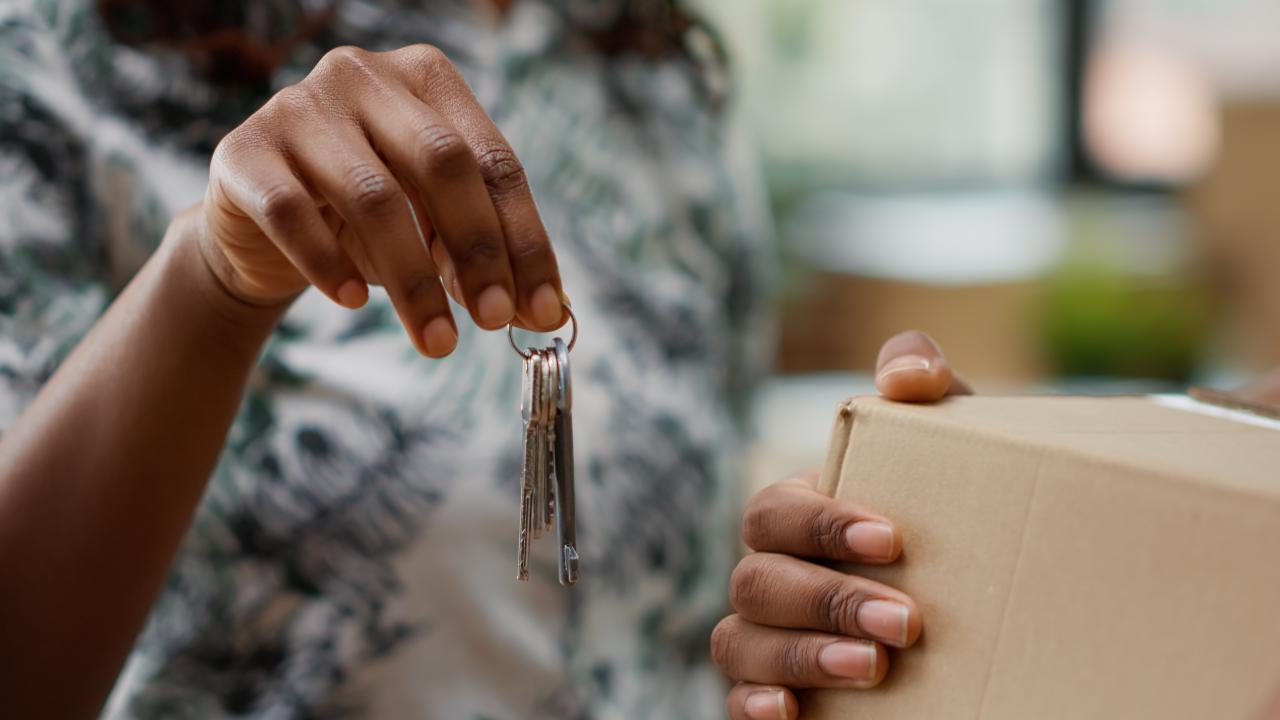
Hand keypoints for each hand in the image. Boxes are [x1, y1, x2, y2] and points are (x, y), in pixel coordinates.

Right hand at [198, 44, 564, 357]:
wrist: (259, 230)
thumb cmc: (364, 222)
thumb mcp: (432, 230)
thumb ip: (482, 257)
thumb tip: (547, 309)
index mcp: (428, 79)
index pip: (494, 160)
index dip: (524, 239)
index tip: (544, 308)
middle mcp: (364, 75)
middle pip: (442, 162)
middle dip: (478, 251)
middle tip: (496, 320)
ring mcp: (298, 107)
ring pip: (373, 196)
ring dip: (413, 279)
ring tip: (438, 341)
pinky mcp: (244, 151)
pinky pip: (291, 212)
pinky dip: (329, 264)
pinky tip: (355, 301)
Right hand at [716, 330, 966, 718]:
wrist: (991, 590)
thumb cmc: (953, 507)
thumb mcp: (951, 444)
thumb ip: (930, 390)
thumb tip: (904, 375)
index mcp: (797, 518)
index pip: (773, 513)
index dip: (819, 525)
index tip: (892, 541)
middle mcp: (771, 576)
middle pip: (756, 582)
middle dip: (826, 600)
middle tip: (906, 621)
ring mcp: (766, 637)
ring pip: (738, 643)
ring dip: (800, 654)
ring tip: (873, 668)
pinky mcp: (773, 691)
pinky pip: (733, 702)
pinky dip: (753, 706)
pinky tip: (792, 713)